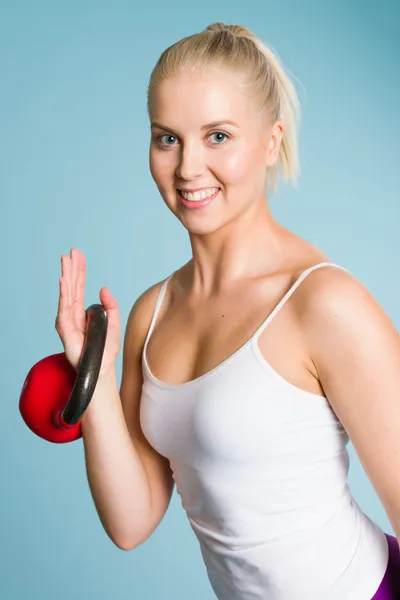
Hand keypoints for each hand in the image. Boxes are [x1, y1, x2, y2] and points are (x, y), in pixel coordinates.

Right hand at [55, 248, 120, 375]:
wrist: (102, 368)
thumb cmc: (106, 348)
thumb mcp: (113, 322)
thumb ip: (110, 305)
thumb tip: (103, 288)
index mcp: (84, 310)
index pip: (80, 285)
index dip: (80, 270)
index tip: (78, 254)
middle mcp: (73, 312)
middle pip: (72, 286)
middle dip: (71, 268)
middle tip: (71, 251)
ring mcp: (68, 320)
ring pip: (67, 293)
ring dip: (66, 275)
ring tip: (65, 260)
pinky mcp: (65, 329)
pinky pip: (64, 308)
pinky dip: (63, 294)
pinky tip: (63, 282)